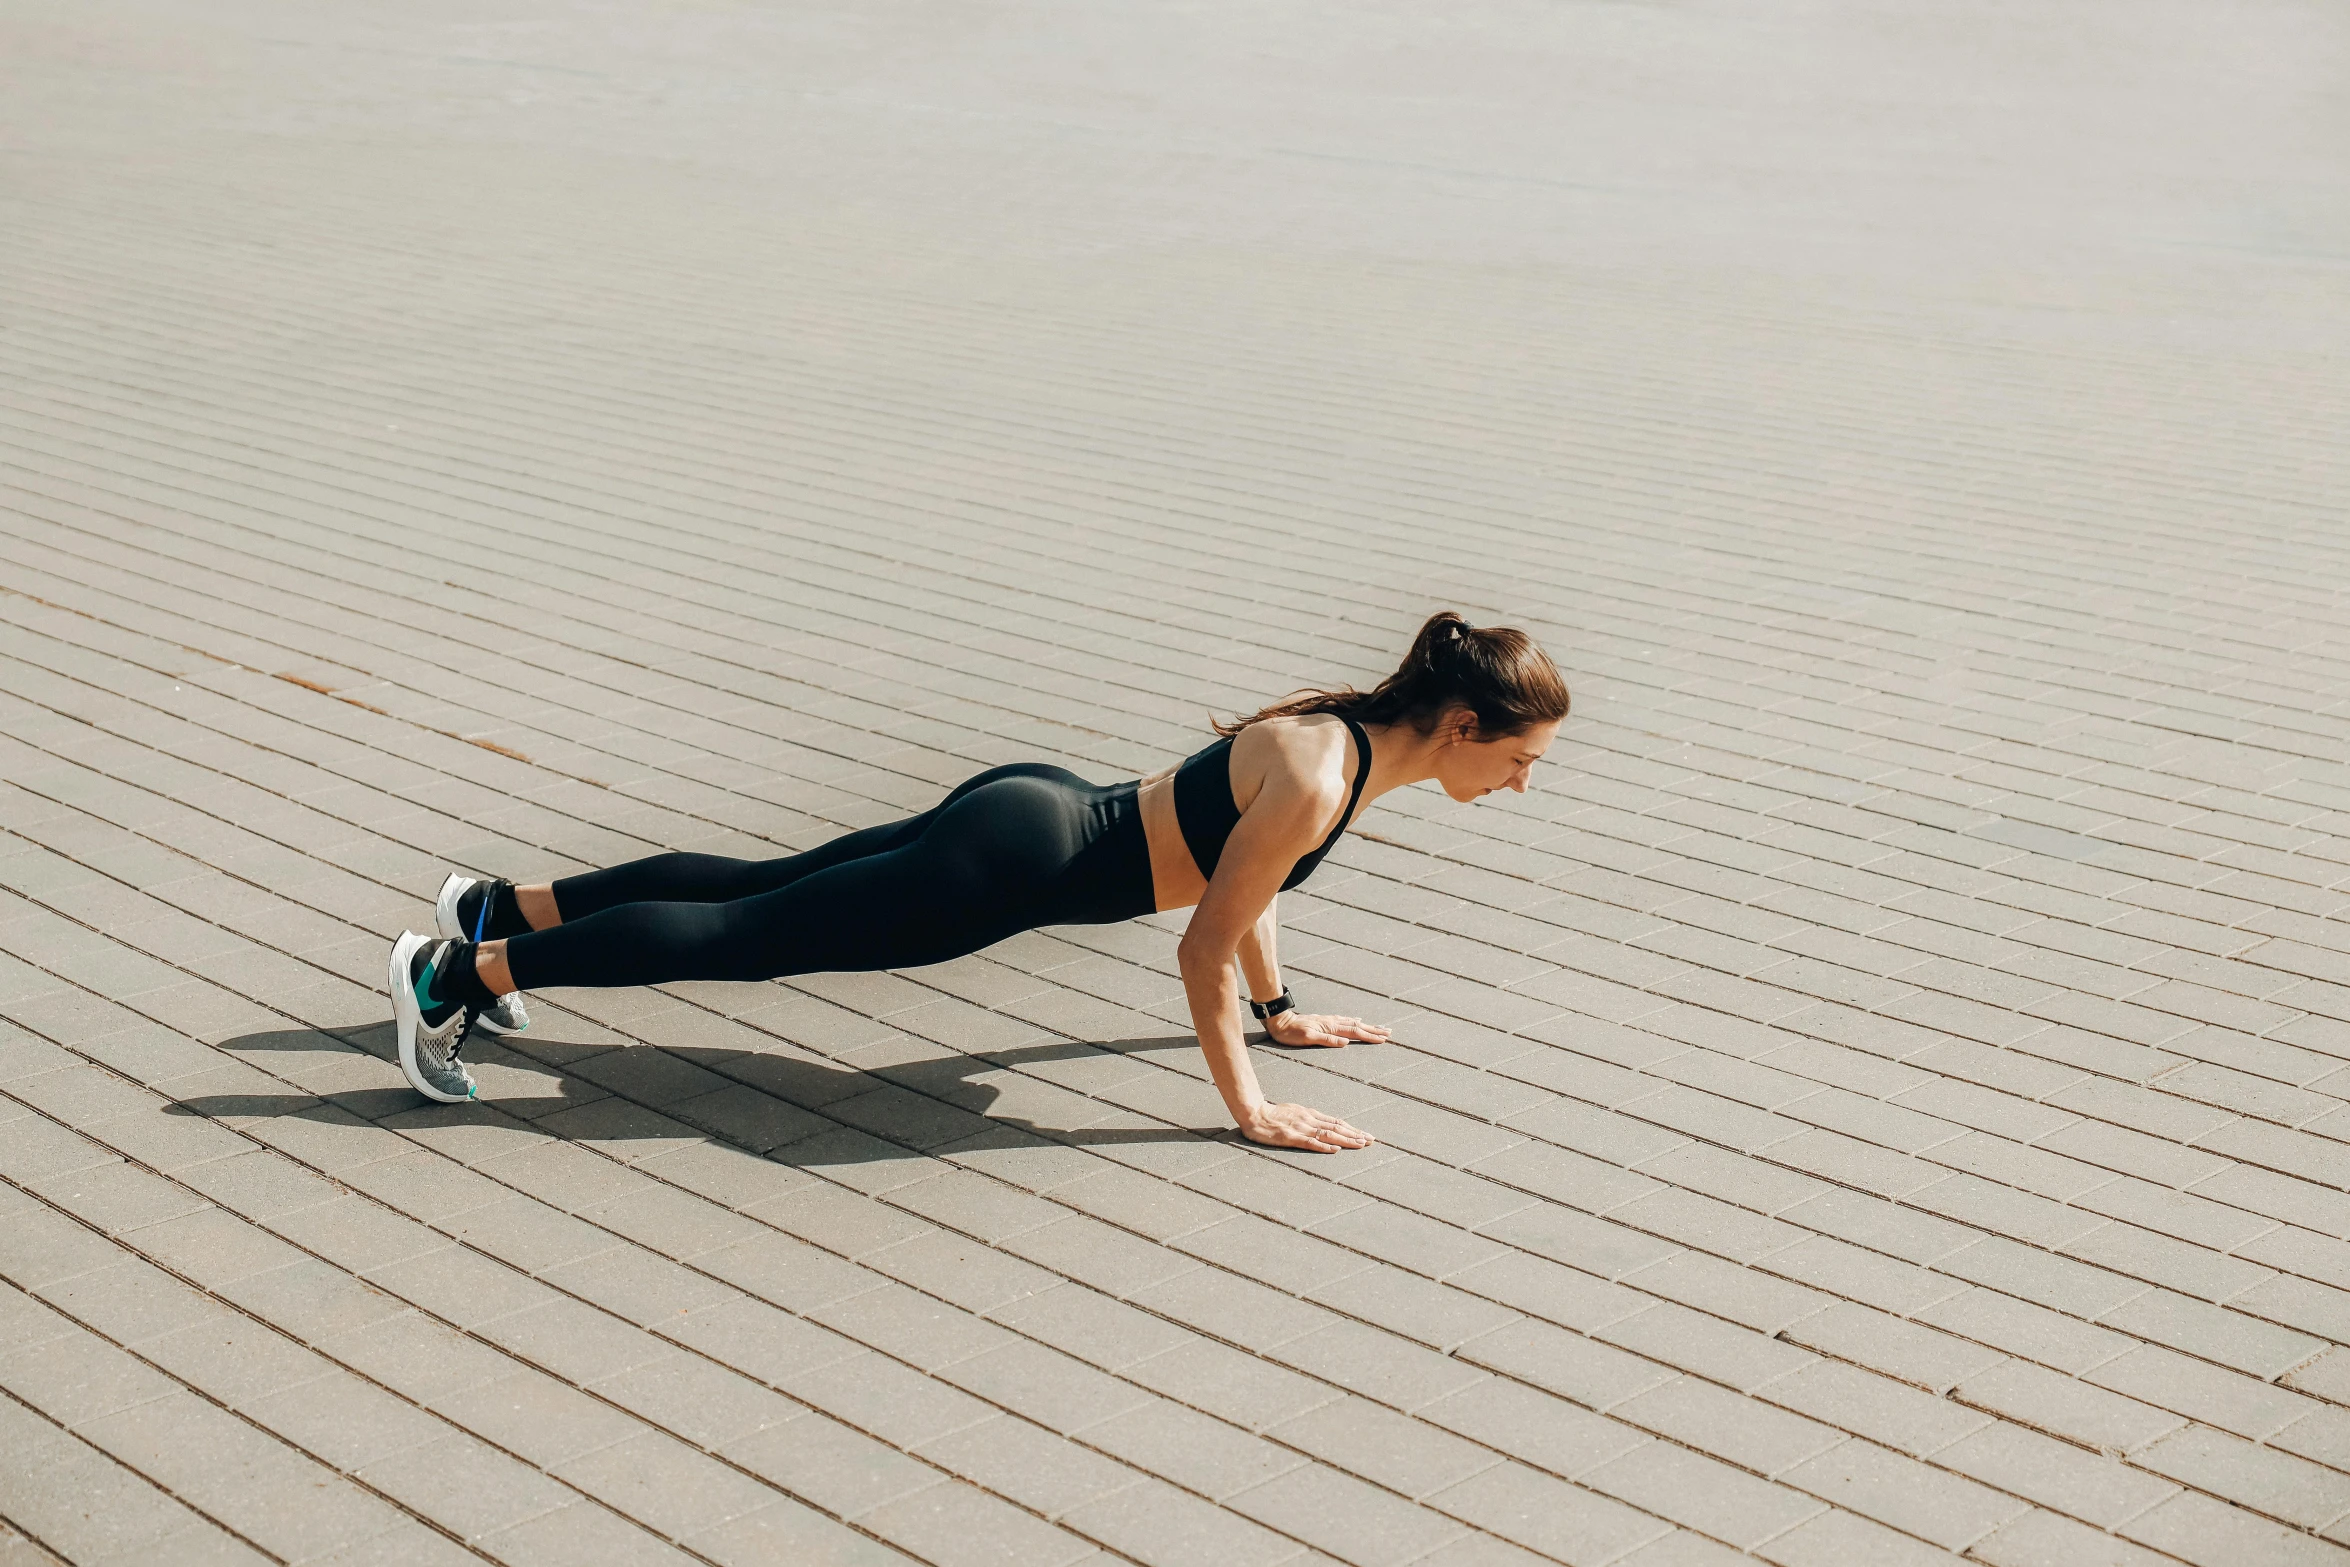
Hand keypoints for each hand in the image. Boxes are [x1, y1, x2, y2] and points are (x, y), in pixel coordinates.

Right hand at [1237, 1101, 1374, 1152]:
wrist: (1254, 1113)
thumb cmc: (1273, 1114)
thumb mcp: (1295, 1112)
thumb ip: (1309, 1119)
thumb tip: (1324, 1125)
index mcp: (1310, 1114)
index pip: (1336, 1122)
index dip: (1352, 1129)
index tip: (1366, 1135)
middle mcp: (1309, 1119)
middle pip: (1337, 1127)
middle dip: (1355, 1134)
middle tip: (1372, 1141)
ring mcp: (1301, 1128)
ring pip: (1328, 1134)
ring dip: (1346, 1140)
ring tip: (1361, 1145)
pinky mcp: (1291, 1137)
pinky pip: (1310, 1142)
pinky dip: (1325, 1146)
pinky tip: (1335, 1150)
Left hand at [1265, 1010, 1390, 1048]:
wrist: (1279, 1021)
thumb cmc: (1291, 1033)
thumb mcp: (1307, 1038)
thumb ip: (1327, 1040)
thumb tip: (1346, 1043)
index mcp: (1330, 1028)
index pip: (1354, 1032)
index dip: (1369, 1036)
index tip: (1383, 1039)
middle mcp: (1332, 1022)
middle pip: (1357, 1026)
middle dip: (1374, 1030)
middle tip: (1389, 1032)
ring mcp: (1329, 1020)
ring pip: (1353, 1022)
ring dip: (1367, 1025)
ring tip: (1378, 1027)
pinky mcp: (1324, 1021)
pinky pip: (1345, 1020)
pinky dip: (1354, 1021)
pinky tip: (1357, 1020)